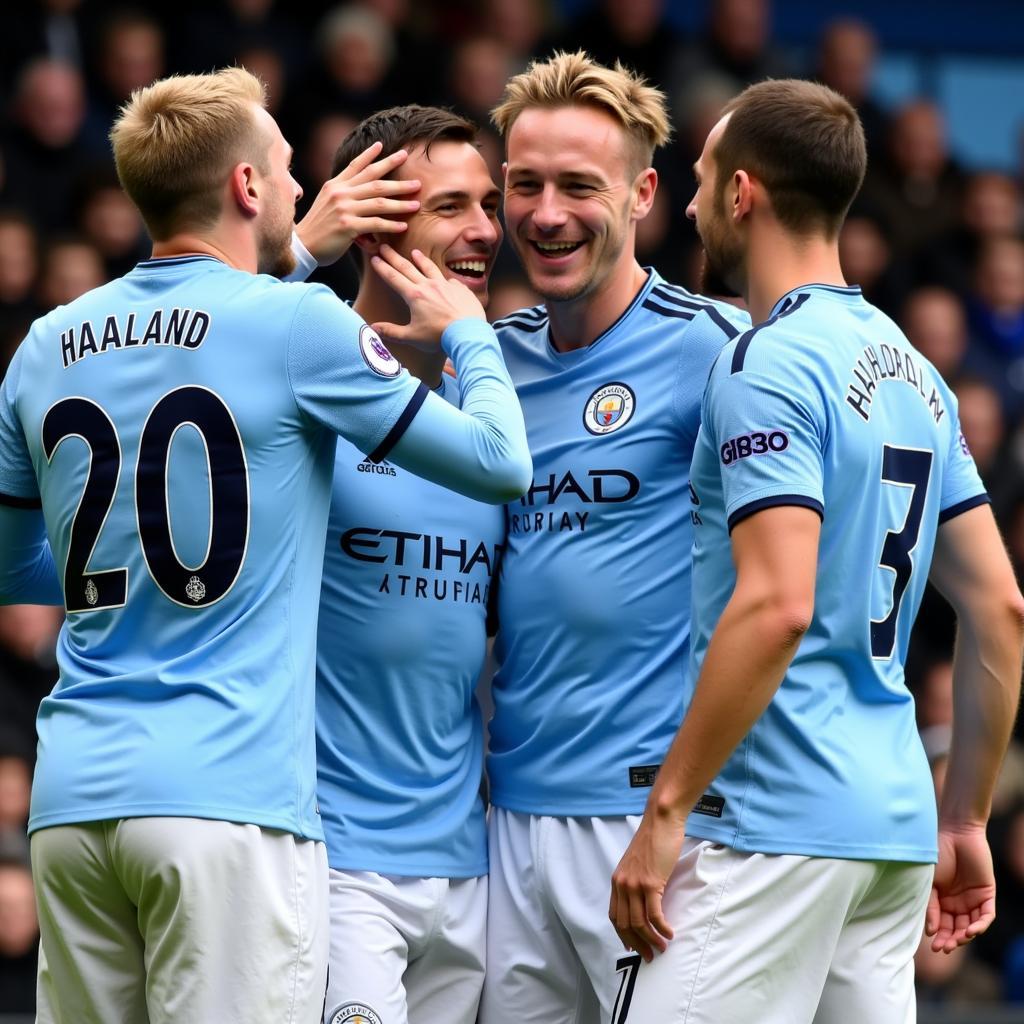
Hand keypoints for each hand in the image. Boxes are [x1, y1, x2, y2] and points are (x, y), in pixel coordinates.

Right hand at [295, 142, 420, 265]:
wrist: (301, 245)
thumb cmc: (317, 227)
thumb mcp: (326, 203)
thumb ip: (342, 194)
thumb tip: (359, 190)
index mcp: (335, 185)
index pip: (356, 166)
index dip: (370, 155)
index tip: (383, 145)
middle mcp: (340, 193)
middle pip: (374, 180)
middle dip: (397, 178)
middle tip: (417, 179)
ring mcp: (344, 209)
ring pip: (379, 202)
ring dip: (400, 203)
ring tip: (416, 204)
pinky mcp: (347, 226)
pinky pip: (375, 223)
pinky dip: (391, 224)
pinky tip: (403, 225)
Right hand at [371, 245, 484, 347]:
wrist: (468, 333)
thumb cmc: (440, 336)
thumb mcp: (412, 336)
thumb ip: (392, 332)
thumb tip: (373, 328)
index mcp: (414, 296)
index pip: (394, 278)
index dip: (382, 268)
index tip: (374, 259)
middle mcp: (429, 286)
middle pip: (407, 267)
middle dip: (394, 257)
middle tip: (384, 247)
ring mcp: (446, 285)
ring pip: (430, 268)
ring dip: (420, 259)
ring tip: (414, 252)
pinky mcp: (460, 288)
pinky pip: (450, 280)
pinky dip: (445, 279)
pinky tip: (445, 279)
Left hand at [609, 809, 684, 961]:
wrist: (660, 821)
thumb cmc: (653, 840)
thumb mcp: (638, 864)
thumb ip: (637, 882)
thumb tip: (646, 902)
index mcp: (617, 880)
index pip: (615, 915)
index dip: (623, 934)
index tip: (633, 946)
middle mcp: (622, 884)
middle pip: (625, 924)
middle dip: (637, 943)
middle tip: (650, 955)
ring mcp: (635, 884)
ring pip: (639, 923)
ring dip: (652, 939)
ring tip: (663, 947)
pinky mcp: (650, 883)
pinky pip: (654, 914)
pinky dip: (662, 928)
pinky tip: (670, 933)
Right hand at [926, 824, 995, 953]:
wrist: (956, 833)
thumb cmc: (936, 854)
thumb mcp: (928, 882)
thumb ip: (930, 905)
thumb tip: (930, 931)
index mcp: (941, 899)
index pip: (941, 923)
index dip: (938, 935)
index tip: (932, 944)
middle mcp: (957, 902)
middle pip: (956, 928)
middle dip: (951, 940)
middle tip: (944, 948)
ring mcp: (973, 899)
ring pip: (972, 925)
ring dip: (965, 936)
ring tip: (957, 941)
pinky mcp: (987, 894)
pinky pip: (986, 916)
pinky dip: (980, 925)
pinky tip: (971, 931)